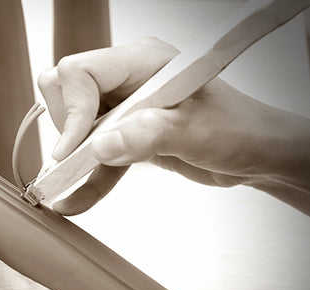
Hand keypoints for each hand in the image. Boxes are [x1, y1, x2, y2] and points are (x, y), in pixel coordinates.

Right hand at [38, 38, 309, 214]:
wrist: (251, 153)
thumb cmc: (235, 130)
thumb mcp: (194, 131)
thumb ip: (147, 134)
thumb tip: (100, 146)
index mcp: (141, 61)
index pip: (80, 72)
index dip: (71, 111)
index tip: (73, 151)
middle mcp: (127, 80)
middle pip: (65, 93)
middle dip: (67, 130)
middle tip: (80, 161)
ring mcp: (124, 109)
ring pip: (74, 127)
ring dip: (72, 162)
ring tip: (69, 190)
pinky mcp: (126, 137)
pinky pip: (93, 158)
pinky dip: (84, 181)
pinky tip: (74, 202)